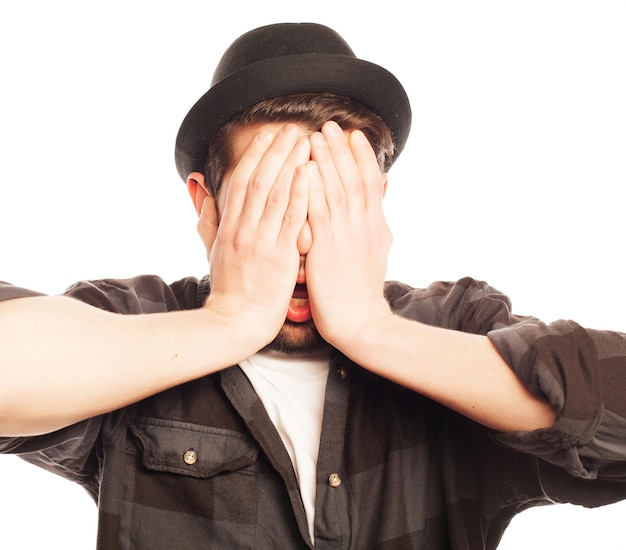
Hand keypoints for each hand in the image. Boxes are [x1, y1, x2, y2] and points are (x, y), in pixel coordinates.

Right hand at [203, 124, 310, 348]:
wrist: (236, 322)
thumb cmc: (229, 287)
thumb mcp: (211, 249)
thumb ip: (207, 216)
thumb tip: (198, 186)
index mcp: (228, 226)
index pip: (242, 181)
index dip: (255, 154)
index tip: (268, 134)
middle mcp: (243, 229)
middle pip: (260, 180)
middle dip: (276, 151)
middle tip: (291, 127)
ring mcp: (261, 242)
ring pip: (276, 195)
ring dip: (291, 164)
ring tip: (305, 141)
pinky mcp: (279, 257)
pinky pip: (291, 221)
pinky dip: (300, 195)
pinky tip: (310, 174)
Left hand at [305, 121, 393, 352]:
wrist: (360, 322)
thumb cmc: (362, 289)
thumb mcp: (376, 251)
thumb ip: (374, 221)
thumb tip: (378, 198)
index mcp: (375, 226)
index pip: (370, 183)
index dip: (362, 157)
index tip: (353, 134)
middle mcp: (364, 226)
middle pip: (354, 179)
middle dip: (342, 150)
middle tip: (333, 124)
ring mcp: (346, 237)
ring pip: (337, 191)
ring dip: (327, 161)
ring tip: (316, 136)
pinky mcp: (327, 250)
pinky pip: (319, 214)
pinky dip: (312, 190)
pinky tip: (304, 169)